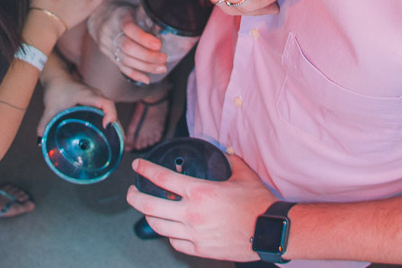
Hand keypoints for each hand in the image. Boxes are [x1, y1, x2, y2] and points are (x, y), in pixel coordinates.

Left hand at [37, 72, 116, 134]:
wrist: (57, 76)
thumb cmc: (56, 89)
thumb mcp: (50, 107)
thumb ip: (44, 124)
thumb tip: (40, 141)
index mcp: (87, 95)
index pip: (106, 103)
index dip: (110, 114)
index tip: (107, 126)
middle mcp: (96, 96)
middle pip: (112, 110)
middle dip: (116, 126)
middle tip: (118, 142)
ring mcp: (97, 98)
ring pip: (110, 111)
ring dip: (114, 125)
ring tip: (116, 142)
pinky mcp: (96, 102)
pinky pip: (106, 111)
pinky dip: (109, 121)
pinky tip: (108, 135)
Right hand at [86, 0, 166, 83]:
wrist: (99, 17)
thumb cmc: (122, 12)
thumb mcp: (132, 8)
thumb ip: (146, 16)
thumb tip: (163, 28)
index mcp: (117, 17)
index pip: (129, 28)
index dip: (144, 38)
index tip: (158, 44)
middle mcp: (110, 32)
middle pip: (127, 48)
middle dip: (148, 56)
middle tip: (163, 58)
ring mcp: (107, 45)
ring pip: (125, 60)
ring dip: (145, 67)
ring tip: (161, 68)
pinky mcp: (108, 55)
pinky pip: (121, 67)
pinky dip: (135, 74)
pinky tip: (147, 78)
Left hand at [126, 153, 277, 261]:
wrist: (269, 231)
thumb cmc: (257, 203)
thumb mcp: (242, 174)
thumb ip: (229, 161)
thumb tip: (224, 152)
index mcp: (199, 192)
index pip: (161, 178)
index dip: (145, 170)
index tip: (137, 166)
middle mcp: (191, 214)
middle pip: (148, 206)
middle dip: (134, 197)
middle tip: (132, 192)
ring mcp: (194, 234)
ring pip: (158, 227)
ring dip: (149, 216)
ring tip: (149, 210)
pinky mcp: (200, 249)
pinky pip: (175, 242)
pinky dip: (169, 234)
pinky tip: (172, 228)